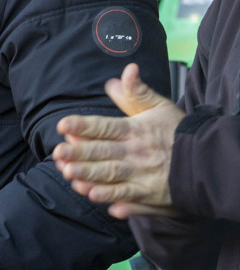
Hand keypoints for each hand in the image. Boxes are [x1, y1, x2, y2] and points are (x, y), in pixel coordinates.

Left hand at [53, 63, 184, 217]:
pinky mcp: (151, 195)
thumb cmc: (178, 132)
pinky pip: (130, 197)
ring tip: (70, 175)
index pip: (104, 126)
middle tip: (58, 153)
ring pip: (112, 176)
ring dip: (90, 176)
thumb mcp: (159, 107)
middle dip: (80, 153)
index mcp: (135, 130)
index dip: (82, 126)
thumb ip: (137, 92)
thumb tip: (126, 71)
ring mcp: (143, 175)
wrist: (209, 160)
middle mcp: (136, 152)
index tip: (62, 125)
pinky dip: (114, 198)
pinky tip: (97, 198)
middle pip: (103, 152)